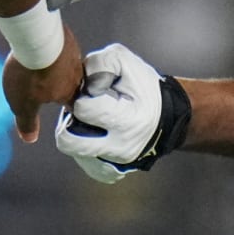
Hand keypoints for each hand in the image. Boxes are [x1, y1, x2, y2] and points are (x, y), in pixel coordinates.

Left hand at [1, 24, 83, 143]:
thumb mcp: (22, 104)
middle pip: (74, 82)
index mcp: (68, 92)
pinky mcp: (65, 35)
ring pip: (69, 63)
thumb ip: (27, 121)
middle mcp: (76, 73)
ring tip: (50, 66)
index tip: (69, 110)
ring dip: (60, 66)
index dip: (71, 108)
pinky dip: (55, 49)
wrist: (36, 35)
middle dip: (66, 86)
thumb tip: (30, 139)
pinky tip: (45, 47)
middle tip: (58, 88)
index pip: (74, 105)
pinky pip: (62, 46)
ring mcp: (72, 52)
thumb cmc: (30, 76)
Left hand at [54, 43, 192, 178]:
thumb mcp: (124, 61)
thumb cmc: (142, 86)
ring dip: (75, 130)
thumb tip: (80, 85)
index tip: (96, 92)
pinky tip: (97, 132)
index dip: (84, 94)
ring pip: (72, 149)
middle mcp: (120, 149)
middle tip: (85, 108)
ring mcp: (113, 165)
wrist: (165, 117)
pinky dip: (84, 143)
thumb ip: (98, 64)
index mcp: (127, 121)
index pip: (83, 109)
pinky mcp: (108, 173)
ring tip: (92, 119)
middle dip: (71, 118)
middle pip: (67, 139)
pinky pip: (82, 159)